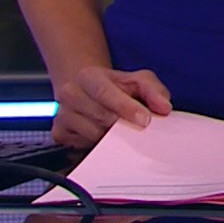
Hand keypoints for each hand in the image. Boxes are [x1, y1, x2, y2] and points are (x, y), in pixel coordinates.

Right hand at [49, 66, 171, 149]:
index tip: (145, 120)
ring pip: (93, 135)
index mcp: (88, 76)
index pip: (105, 92)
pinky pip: (83, 146)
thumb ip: (154, 90)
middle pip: (101, 117)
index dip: (126, 107)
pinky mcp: (59, 133)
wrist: (86, 90)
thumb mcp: (137, 80)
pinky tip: (102, 134)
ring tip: (119, 128)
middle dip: (124, 125)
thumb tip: (164, 107)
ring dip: (112, 137)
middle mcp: (70, 94)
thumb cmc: (115, 86)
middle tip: (139, 129)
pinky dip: (97, 144)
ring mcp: (62, 115)